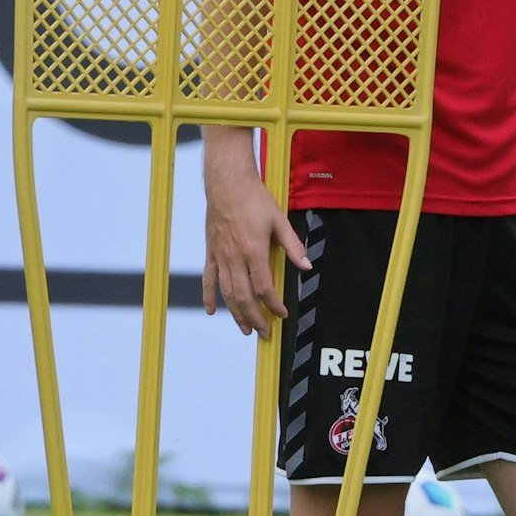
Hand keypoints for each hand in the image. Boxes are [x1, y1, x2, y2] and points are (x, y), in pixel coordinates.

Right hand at [202, 138, 310, 337]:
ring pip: (227, 292)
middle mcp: (235, 257)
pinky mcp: (211, 251)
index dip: (274, 304)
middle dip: (255, 317)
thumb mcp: (279, 220)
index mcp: (254, 250)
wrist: (228, 183)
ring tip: (245, 328)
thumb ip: (293, 246)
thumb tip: (306, 266)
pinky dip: (209, 296)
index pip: (264, 287)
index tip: (282, 313)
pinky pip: (209, 279)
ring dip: (236, 313)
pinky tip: (212, 310)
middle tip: (264, 332)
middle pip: (244, 296)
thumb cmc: (254, 199)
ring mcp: (221, 256)